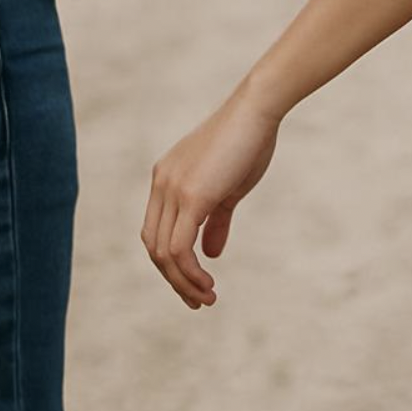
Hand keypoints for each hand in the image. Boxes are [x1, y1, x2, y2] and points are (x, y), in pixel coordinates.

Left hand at [141, 91, 280, 308]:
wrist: (257, 109)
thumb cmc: (249, 142)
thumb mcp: (229, 188)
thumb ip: (216, 221)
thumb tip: (211, 254)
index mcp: (165, 179)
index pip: (155, 232)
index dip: (171, 263)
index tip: (195, 282)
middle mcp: (161, 184)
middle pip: (153, 247)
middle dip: (175, 280)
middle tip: (199, 300)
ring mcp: (172, 189)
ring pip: (163, 253)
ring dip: (183, 283)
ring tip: (206, 298)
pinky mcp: (191, 196)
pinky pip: (179, 248)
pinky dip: (190, 272)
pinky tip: (208, 283)